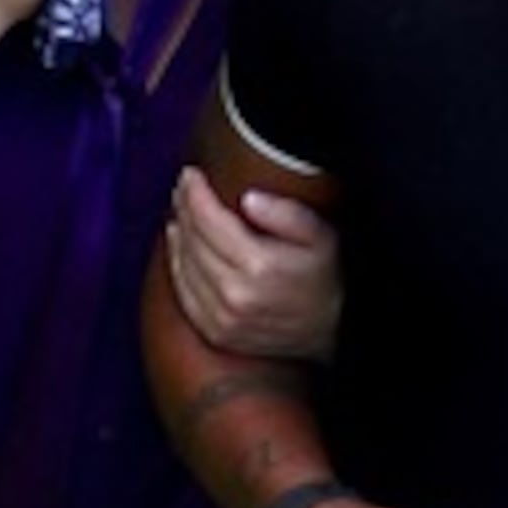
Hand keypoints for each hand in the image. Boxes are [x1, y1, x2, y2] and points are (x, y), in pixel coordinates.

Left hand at [165, 170, 340, 360]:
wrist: (331, 330)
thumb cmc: (325, 277)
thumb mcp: (321, 236)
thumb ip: (288, 214)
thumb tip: (249, 198)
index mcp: (259, 266)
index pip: (210, 220)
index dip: (195, 193)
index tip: (190, 174)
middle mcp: (234, 295)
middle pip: (193, 240)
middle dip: (185, 208)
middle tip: (183, 186)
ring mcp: (222, 319)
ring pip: (183, 265)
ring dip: (178, 234)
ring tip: (180, 210)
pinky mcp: (216, 333)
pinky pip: (183, 293)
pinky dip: (177, 264)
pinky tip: (179, 245)